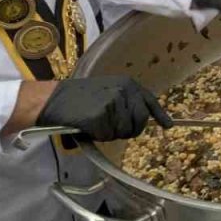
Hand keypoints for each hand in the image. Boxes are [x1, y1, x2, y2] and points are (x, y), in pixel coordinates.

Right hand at [36, 75, 171, 140]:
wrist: (53, 99)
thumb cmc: (78, 98)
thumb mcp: (108, 90)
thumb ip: (126, 101)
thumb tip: (142, 119)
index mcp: (128, 83)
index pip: (149, 101)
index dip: (159, 115)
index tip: (168, 126)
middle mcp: (124, 91)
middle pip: (140, 121)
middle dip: (130, 130)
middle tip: (112, 129)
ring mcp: (114, 103)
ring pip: (124, 131)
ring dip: (111, 133)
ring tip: (95, 122)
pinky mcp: (101, 117)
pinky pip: (107, 136)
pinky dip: (98, 136)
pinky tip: (87, 126)